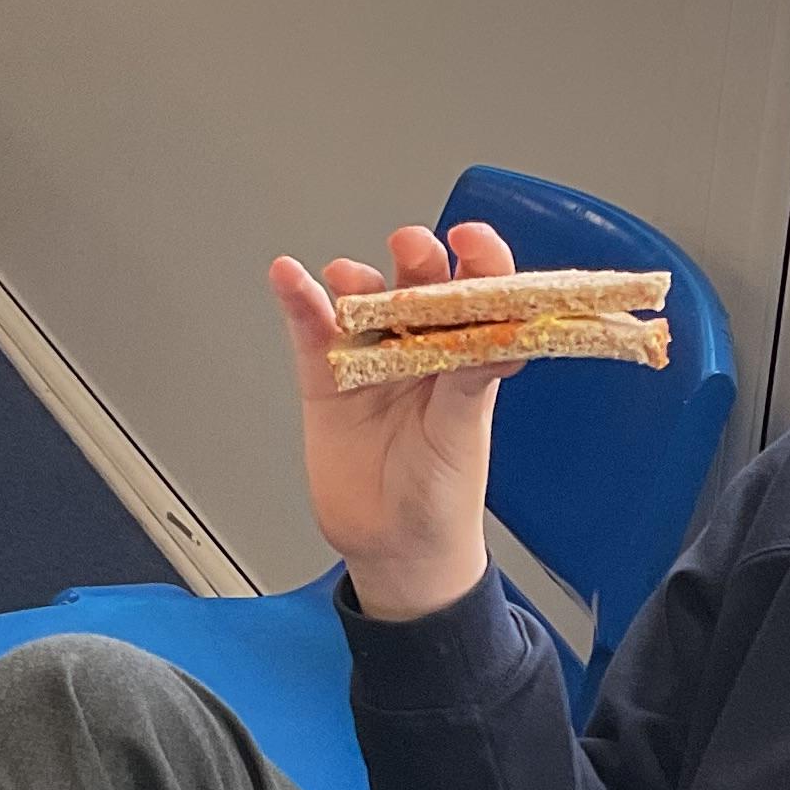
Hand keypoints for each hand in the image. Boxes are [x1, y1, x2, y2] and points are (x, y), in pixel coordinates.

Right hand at [268, 219, 519, 621]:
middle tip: (411, 247)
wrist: (395, 548)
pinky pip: (311, 332)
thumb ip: (473, 380)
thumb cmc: (444, 493)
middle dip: (416, 259)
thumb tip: (499, 332)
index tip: (472, 241)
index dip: (479, 260)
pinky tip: (290, 279)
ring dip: (358, 278)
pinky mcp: (326, 380)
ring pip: (363, 301)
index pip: (478, 293)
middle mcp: (419, 349)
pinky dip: (299, 301)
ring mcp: (371, 361)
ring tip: (351, 277)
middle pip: (417, 284)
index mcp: (467, 355)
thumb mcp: (465, 434)